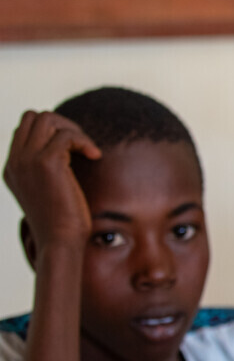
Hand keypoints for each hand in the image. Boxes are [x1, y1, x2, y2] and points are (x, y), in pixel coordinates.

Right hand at [4, 111, 100, 251]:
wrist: (59, 243)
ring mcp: (27, 160)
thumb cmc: (62, 224)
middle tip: (81, 146)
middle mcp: (15, 161)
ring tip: (89, 151)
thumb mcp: (48, 194)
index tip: (72, 151)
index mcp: (12, 167)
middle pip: (33, 117)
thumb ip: (45, 172)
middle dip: (62, 124)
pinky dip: (84, 141)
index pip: (24, 128)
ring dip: (74, 130)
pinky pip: (66, 134)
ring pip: (47, 119)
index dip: (52, 132)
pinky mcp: (46, 162)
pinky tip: (95, 156)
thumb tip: (63, 153)